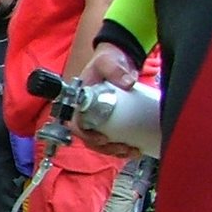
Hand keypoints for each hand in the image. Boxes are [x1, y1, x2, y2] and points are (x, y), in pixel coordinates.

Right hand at [74, 43, 142, 157]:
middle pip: (89, 139)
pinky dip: (122, 147)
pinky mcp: (110, 121)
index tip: (102, 138)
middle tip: (123, 148)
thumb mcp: (107, 61)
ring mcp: (98, 119)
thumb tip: (128, 82)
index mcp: (79, 103)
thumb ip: (114, 69)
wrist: (119, 60)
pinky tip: (135, 148)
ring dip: (115, 151)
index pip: (76, 125)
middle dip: (106, 148)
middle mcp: (86, 114)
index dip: (87, 136)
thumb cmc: (107, 61)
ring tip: (132, 151)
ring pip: (100, 143)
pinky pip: (112, 138)